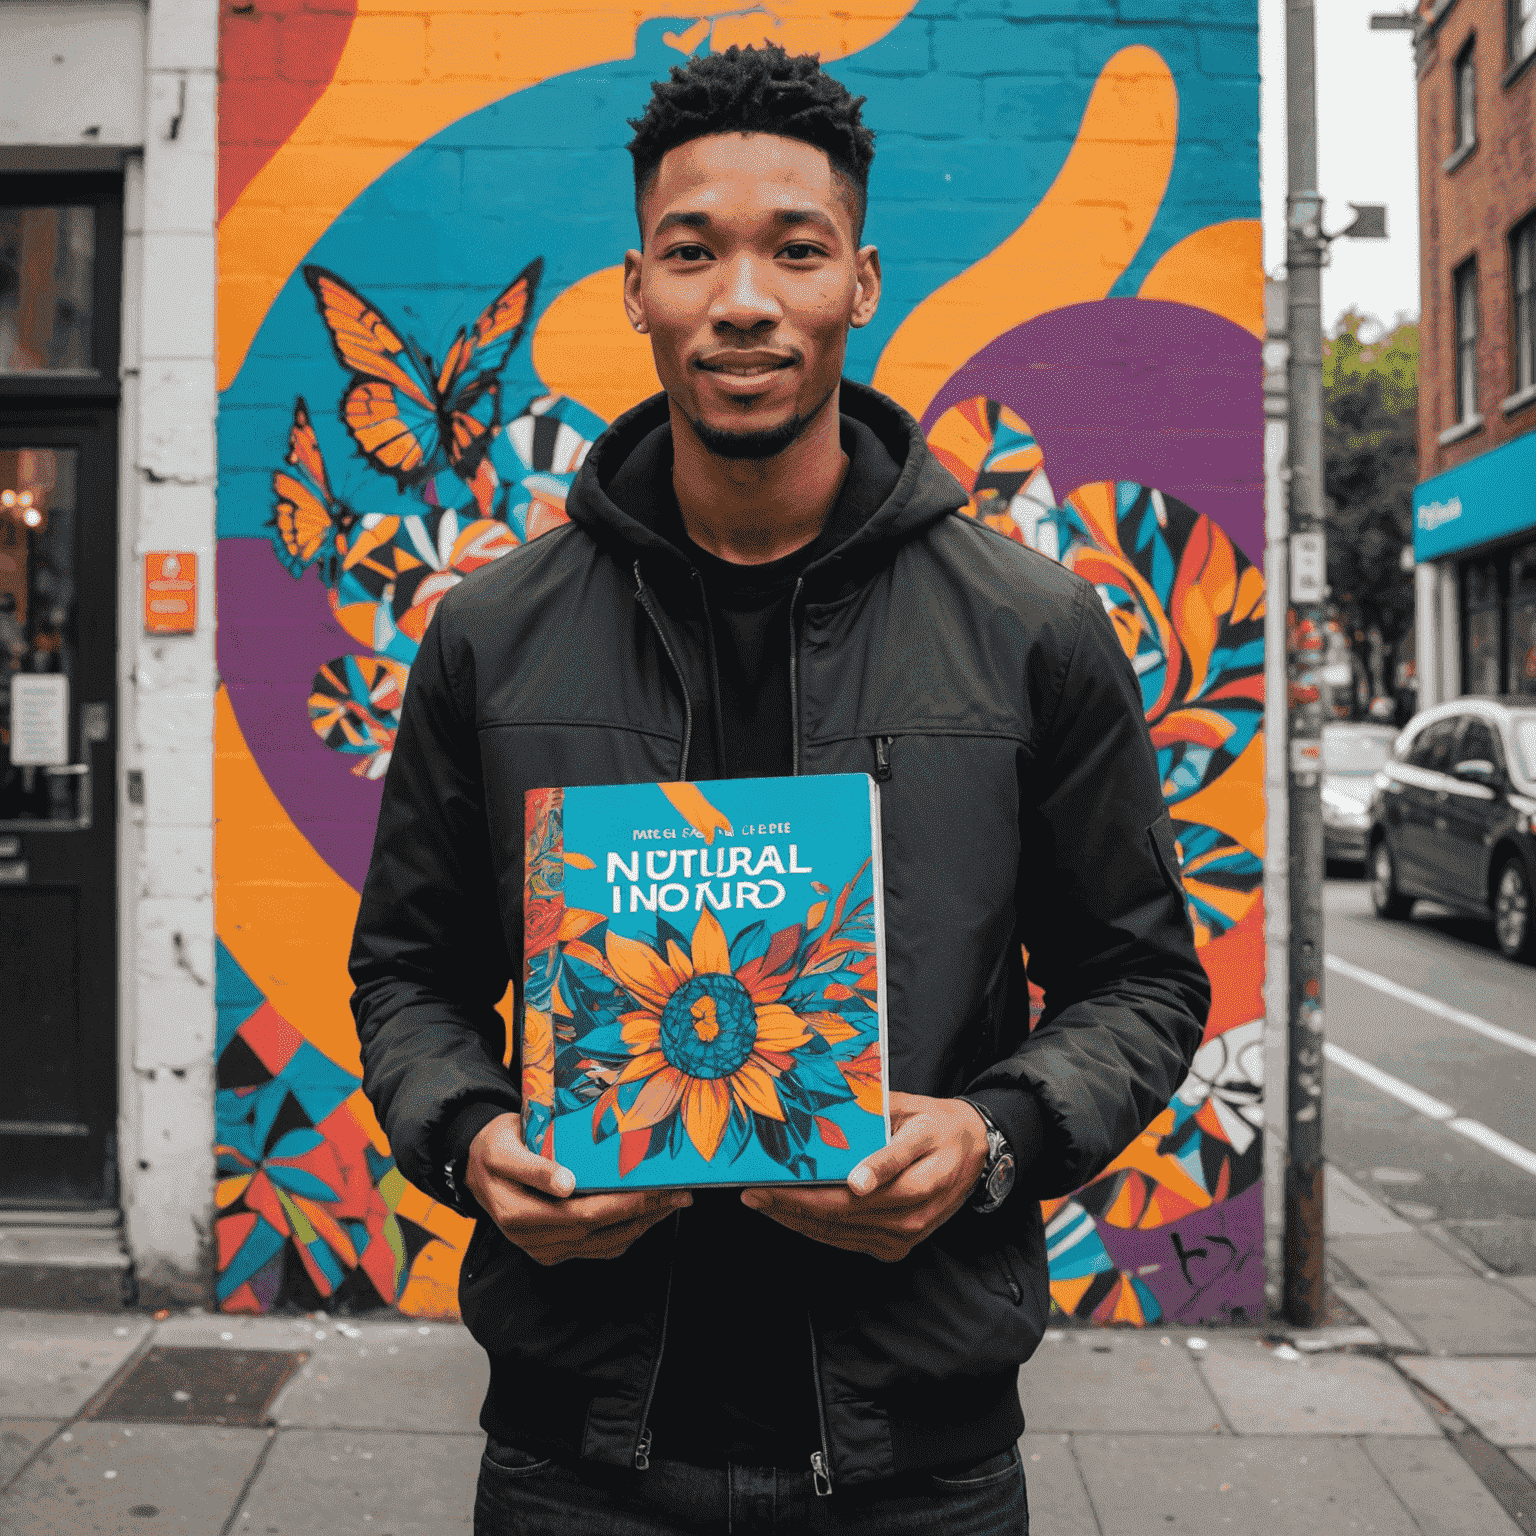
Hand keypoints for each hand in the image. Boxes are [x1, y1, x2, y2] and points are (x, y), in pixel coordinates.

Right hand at [465, 1112, 689, 1265]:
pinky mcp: (556, 1248)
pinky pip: (599, 1247)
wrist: (477, 1167)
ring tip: (673, 1203)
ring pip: (604, 1245)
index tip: (654, 1189)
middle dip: (644, 1214)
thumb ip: (533, 1167)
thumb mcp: (504, 1149)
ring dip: (643, 1226)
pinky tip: (648, 1214)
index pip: (582, 1216)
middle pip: (600, 1233)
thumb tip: (567, 1184)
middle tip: (680, 1193)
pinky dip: (627, 1232)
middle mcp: (534, 1240)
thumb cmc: (493, 1149)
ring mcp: (546, 1248)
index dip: (622, 1205)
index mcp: (518, 1215)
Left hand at [738, 1093, 989, 1262]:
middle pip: (841, 1216)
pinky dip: (817, 1230)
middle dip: (792, 1207)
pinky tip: (791, 1215)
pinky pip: (849, 1241)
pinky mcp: (898, 1247)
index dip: (809, 1193)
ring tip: (764, 1204)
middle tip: (753, 1194)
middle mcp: (913, 1214)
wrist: (974, 1152)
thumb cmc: (937, 1126)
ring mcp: (906, 1235)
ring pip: (841, 1233)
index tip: (774, 1186)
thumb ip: (877, 1125)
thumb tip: (836, 1125)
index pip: (853, 1193)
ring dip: (798, 1222)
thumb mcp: (913, 1114)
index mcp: (918, 1178)